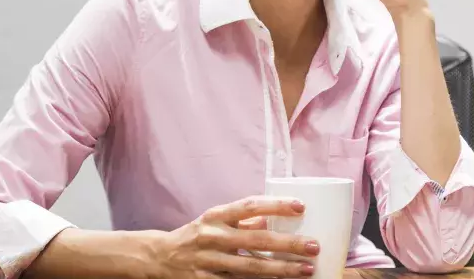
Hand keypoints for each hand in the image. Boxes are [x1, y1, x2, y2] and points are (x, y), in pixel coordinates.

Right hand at [147, 196, 319, 278]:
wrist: (160, 257)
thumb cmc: (197, 235)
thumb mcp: (217, 220)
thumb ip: (244, 220)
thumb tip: (274, 218)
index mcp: (217, 215)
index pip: (250, 206)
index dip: (276, 205)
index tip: (301, 206)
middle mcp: (212, 236)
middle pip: (256, 240)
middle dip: (288, 244)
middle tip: (313, 246)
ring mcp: (208, 261)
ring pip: (250, 268)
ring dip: (280, 269)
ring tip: (305, 269)